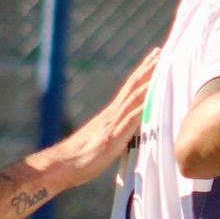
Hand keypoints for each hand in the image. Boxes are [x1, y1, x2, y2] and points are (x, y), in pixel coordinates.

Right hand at [55, 48, 158, 182]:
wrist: (59, 166)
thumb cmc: (79, 159)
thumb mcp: (103, 142)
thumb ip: (116, 133)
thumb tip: (130, 131)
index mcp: (110, 116)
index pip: (130, 89)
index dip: (143, 73)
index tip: (155, 58)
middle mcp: (111, 116)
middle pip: (132, 87)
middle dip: (147, 70)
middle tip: (160, 52)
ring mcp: (110, 125)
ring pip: (132, 99)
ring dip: (147, 84)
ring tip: (160, 69)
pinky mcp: (110, 139)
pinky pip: (128, 121)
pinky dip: (140, 109)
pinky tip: (150, 101)